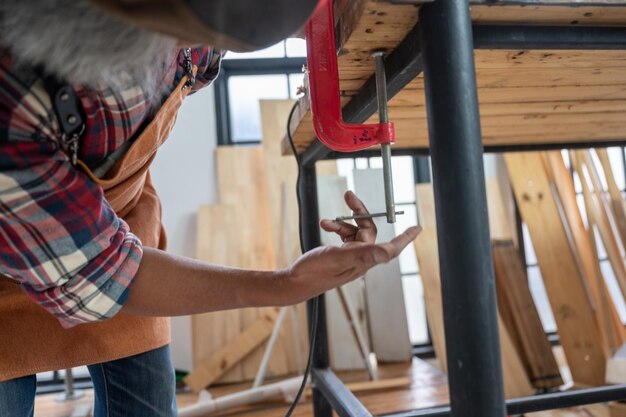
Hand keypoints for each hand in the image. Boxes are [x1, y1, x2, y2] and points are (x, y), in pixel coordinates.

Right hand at [283, 191, 420, 303]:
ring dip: (340, 222)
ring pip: (353, 230)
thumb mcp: (339, 258)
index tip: (417, 228)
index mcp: (364, 260)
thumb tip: (388, 254)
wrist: (295, 282)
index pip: (391, 248)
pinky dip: (335, 227)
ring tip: (325, 221)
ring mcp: (349, 256)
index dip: (405, 238)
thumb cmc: (315, 272)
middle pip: (368, 229)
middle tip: (348, 196)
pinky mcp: (339, 254)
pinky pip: (343, 235)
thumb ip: (364, 254)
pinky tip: (325, 224)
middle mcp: (360, 258)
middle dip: (359, 211)